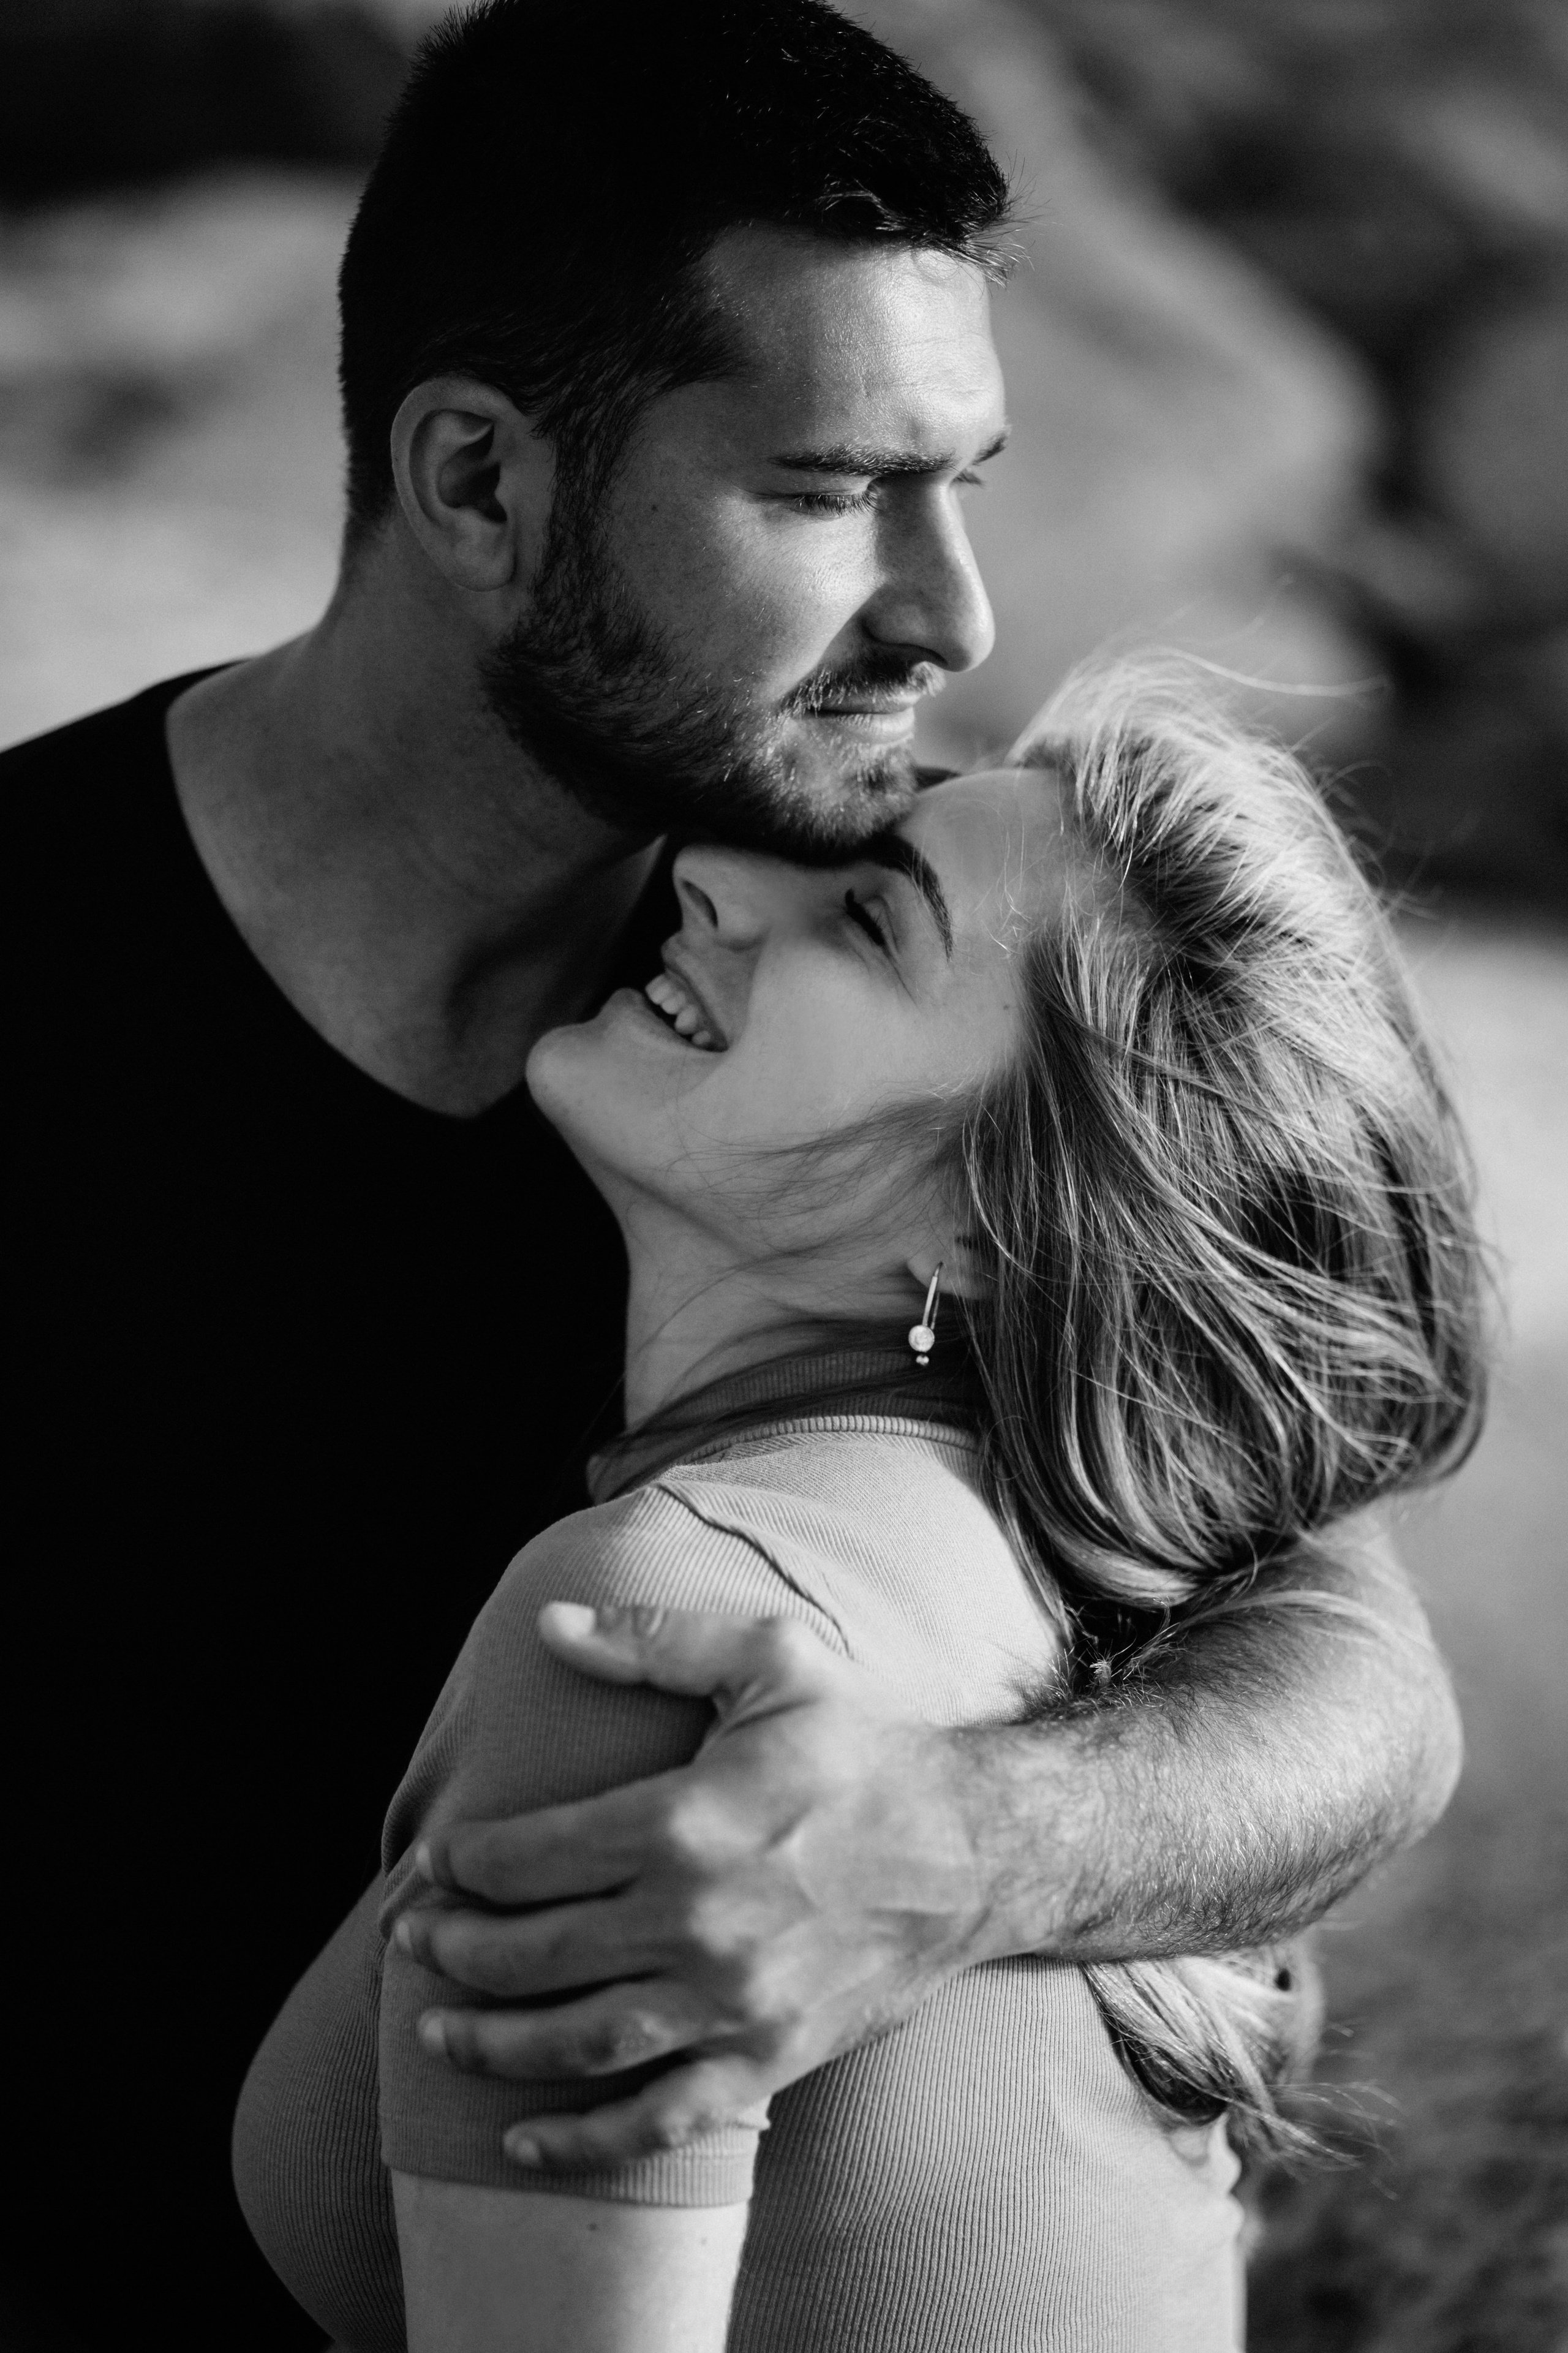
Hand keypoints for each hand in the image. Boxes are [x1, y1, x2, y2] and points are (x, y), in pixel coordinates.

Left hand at [394, 1603, 1000, 2169]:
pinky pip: (657, 2119)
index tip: (438, 1861)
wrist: (976, 1848)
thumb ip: (653, 1643)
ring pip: (577, 2043)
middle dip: (455, 1950)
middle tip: (413, 1941)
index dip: (466, 1863)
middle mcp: (698, 1923)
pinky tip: (523, 2137)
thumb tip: (550, 1624)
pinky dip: (582, 2140)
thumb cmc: (863, 1745)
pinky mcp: (767, 2059)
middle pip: (535, 1954)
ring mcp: (732, 2002)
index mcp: (686, 1822)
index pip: (532, 1856)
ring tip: (436, 2029)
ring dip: (492, 2042)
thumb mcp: (770, 1660)